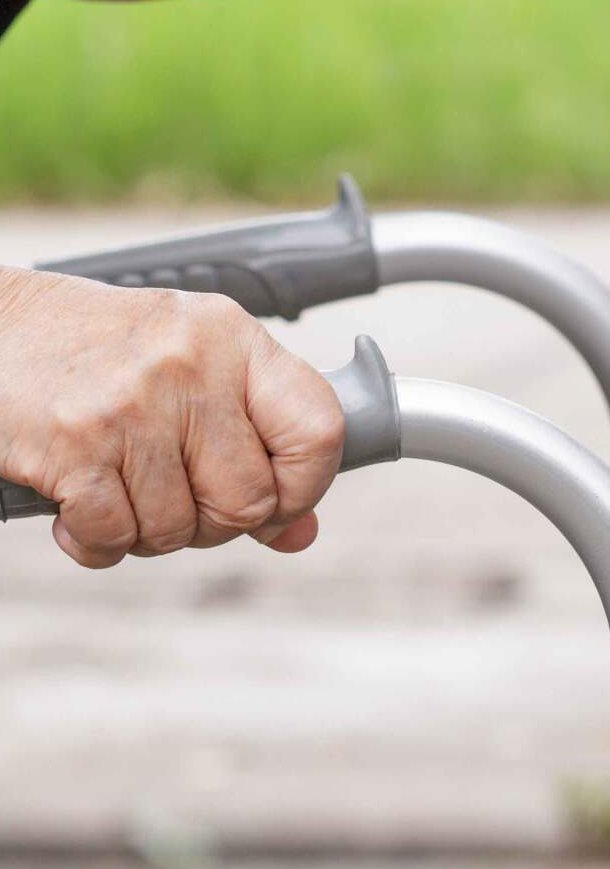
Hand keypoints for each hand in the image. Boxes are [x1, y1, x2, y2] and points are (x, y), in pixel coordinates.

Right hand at [0, 268, 343, 567]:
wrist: (0, 326)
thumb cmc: (109, 351)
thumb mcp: (197, 368)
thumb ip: (257, 442)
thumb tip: (300, 533)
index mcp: (237, 340)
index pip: (319, 429)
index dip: (308, 484)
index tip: (281, 500)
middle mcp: (193, 366)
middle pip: (250, 498)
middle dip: (218, 523)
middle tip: (184, 502)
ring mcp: (133, 405)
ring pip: (180, 527)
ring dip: (152, 532)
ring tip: (126, 491)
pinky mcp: (74, 444)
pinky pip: (115, 537)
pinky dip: (98, 542)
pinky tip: (82, 509)